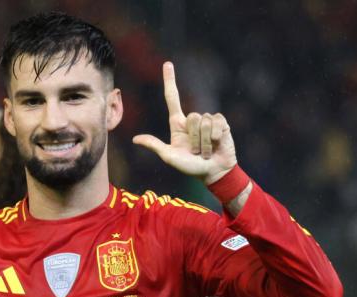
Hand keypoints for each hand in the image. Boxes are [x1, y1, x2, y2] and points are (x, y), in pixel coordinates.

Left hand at [133, 62, 236, 184]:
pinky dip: (215, 136)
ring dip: (204, 141)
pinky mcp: (221, 123)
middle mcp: (192, 120)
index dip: (170, 80)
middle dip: (194, 138)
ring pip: (203, 121)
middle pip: (191, 116)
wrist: (213, 172)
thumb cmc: (190, 167)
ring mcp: (207, 120)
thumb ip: (154, 145)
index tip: (167, 64)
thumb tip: (135, 139)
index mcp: (178, 124)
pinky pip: (216, 122)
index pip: (172, 98)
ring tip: (205, 151)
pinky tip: (216, 144)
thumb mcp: (169, 156)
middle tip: (195, 151)